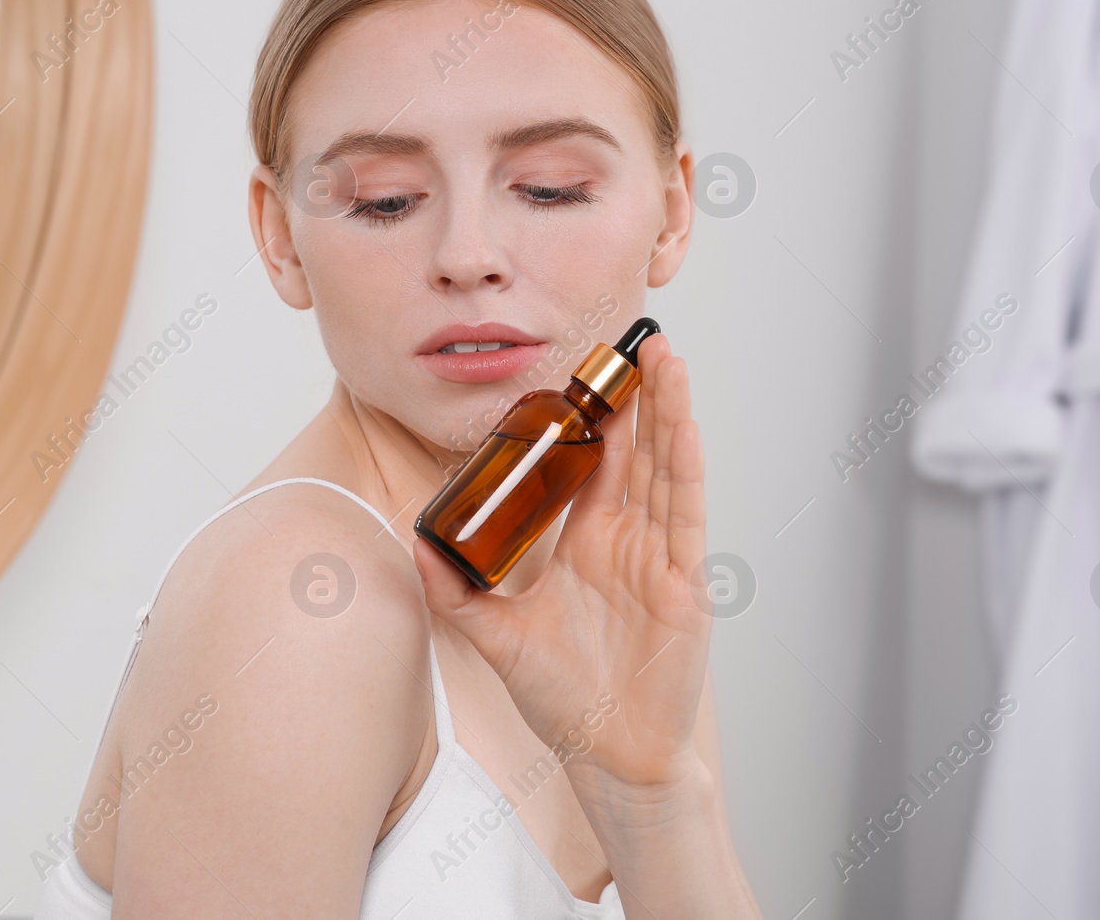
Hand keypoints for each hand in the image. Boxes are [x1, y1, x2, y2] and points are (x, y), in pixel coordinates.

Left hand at [413, 334, 712, 787]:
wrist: (609, 755)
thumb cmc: (567, 699)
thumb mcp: (497, 637)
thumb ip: (457, 591)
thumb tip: (414, 545)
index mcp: (589, 544)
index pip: (593, 465)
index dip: (589, 418)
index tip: (578, 372)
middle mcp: (628, 541)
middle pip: (635, 453)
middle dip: (635, 398)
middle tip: (630, 342)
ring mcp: (660, 557)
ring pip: (664, 469)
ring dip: (666, 413)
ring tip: (663, 359)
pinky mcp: (685, 581)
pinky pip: (685, 513)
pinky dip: (685, 467)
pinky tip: (684, 425)